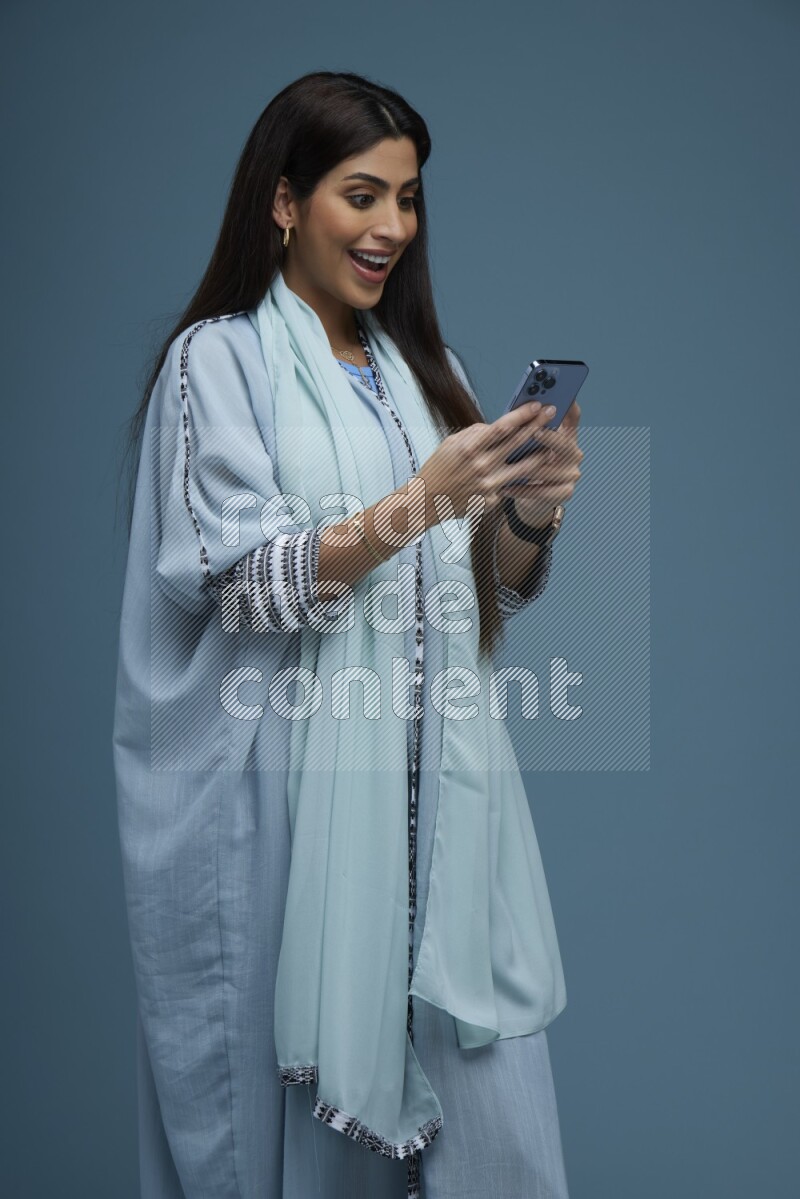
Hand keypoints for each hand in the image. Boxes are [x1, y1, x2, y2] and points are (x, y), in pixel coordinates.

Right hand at [417, 399, 568, 523]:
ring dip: (540, 455)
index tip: (536, 405)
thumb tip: (496, 426)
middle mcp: (481, 466)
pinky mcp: (491, 501)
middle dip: (537, 426)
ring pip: (523, 468)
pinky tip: (524, 475)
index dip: (522, 415)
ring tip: (552, 447)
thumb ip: (475, 434)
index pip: (502, 427)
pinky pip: (508, 486)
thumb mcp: (451, 444)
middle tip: (552, 414)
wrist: (425, 502)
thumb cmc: (437, 469)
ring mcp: (488, 485)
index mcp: (469, 448)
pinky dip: (515, 479)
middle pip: (517, 442)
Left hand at [501, 401, 582, 527]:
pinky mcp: (566, 492)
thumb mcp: (526, 444)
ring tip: (508, 465)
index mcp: (567, 435)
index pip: (573, 416)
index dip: (568, 407)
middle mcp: (574, 453)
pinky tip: (505, 487)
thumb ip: (525, 429)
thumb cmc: (524, 462)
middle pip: (564, 443)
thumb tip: (513, 414)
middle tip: (534, 432)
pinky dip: (522, 489)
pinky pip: (542, 491)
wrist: (533, 496)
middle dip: (548, 437)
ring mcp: (572, 473)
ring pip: (549, 469)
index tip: (556, 400)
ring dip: (527, 467)